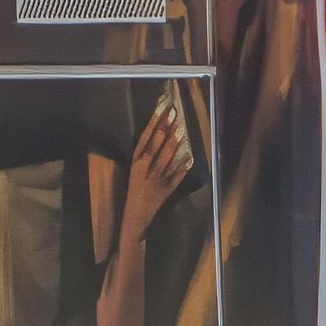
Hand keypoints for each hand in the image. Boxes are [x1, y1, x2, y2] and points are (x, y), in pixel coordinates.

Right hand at [123, 100, 193, 234]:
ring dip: (174, 144)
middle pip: (156, 145)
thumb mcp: (135, 171)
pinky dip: (183, 166)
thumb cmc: (135, 190)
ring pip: (166, 158)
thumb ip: (145, 156)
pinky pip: (177, 176)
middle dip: (165, 129)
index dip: (154, 123)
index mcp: (135, 163)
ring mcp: (156, 179)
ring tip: (181, 130)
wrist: (136, 215)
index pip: (145, 139)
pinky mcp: (166, 189)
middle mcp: (145, 169)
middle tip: (174, 115)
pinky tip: (190, 157)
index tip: (161, 110)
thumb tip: (159, 135)